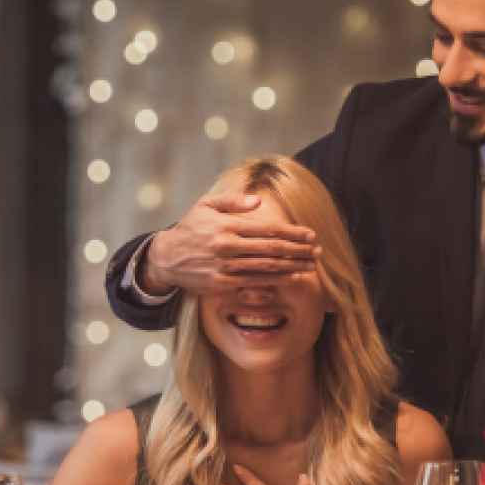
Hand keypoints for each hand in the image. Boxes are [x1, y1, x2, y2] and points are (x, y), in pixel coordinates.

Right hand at [140, 193, 320, 295]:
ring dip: (293, 265)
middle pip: (271, 248)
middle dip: (298, 249)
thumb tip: (259, 201)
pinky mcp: (222, 283)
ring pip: (267, 266)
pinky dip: (277, 279)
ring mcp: (225, 266)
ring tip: (312, 264)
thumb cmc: (191, 228)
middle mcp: (227, 246)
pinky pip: (255, 281)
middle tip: (318, 250)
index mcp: (226, 224)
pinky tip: (293, 277)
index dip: (292, 232)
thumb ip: (233, 201)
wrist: (167, 257)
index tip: (310, 234)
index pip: (267, 228)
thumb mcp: (207, 205)